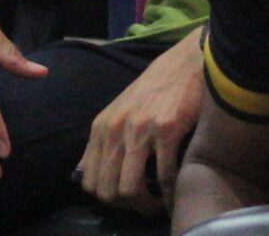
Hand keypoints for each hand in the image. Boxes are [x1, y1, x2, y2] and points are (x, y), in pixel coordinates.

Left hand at [74, 30, 206, 214]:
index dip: (109, 200)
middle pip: (109, 191)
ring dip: (147, 206)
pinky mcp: (168, 129)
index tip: (128, 200)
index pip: (90, 183)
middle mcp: (115, 130)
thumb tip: (82, 176)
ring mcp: (141, 129)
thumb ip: (103, 143)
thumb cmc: (155, 89)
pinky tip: (176, 192)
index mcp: (100, 129)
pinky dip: (170, 193)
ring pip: (131, 189)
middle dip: (128, 207)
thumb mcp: (118, 113)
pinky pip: (164, 175)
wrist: (185, 61)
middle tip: (146, 206)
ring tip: (160, 205)